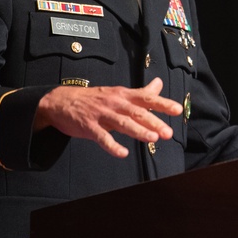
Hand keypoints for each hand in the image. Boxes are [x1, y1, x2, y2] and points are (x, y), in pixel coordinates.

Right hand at [34, 77, 183, 156]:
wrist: (60, 101)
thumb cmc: (94, 99)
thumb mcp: (118, 93)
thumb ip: (141, 92)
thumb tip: (159, 84)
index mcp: (123, 95)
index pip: (146, 98)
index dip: (162, 104)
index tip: (178, 110)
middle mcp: (114, 103)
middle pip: (137, 112)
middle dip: (154, 122)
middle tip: (168, 132)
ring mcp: (101, 114)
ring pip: (122, 123)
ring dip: (138, 131)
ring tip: (153, 139)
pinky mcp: (88, 126)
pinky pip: (101, 137)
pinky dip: (112, 145)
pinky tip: (122, 153)